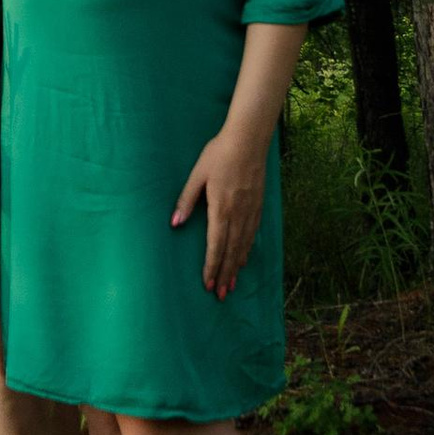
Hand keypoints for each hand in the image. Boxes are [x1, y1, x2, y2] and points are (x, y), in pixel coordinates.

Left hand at [171, 126, 269, 297]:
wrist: (248, 139)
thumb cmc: (219, 154)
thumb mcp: (198, 175)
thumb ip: (186, 200)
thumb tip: (175, 224)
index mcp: (221, 208)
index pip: (215, 245)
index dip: (211, 266)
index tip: (207, 284)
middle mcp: (238, 213)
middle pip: (230, 251)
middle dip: (224, 274)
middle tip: (219, 295)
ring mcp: (250, 210)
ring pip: (243, 246)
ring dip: (236, 267)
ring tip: (231, 285)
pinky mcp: (258, 205)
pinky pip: (252, 234)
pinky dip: (247, 250)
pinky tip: (244, 259)